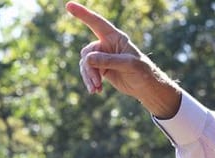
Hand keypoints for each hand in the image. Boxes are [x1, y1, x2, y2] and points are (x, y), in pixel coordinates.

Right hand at [65, 2, 181, 117]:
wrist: (146, 87)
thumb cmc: (142, 71)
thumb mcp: (128, 65)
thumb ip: (108, 60)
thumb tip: (87, 59)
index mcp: (115, 37)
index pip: (96, 23)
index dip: (83, 14)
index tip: (68, 5)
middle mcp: (107, 44)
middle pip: (87, 52)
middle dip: (90, 68)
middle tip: (97, 83)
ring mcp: (102, 57)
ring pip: (85, 64)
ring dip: (89, 77)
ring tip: (96, 90)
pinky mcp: (100, 68)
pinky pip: (88, 73)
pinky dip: (90, 82)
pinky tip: (96, 91)